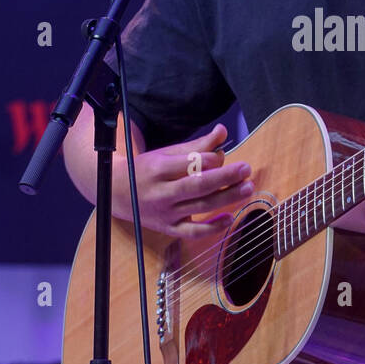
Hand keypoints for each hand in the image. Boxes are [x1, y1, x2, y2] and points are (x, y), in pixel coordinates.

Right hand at [112, 122, 253, 237]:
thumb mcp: (166, 153)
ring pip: (200, 206)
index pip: (190, 164)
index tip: (223, 154)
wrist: (117, 193)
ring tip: (247, 188)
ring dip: (227, 198)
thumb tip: (223, 131)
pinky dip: (213, 228)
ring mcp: (165, 213)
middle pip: (198, 185)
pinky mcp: (169, 229)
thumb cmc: (147, 170)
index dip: (211, 159)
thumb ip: (196, 145)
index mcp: (158, 169)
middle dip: (225, 177)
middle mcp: (161, 193)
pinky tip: (230, 218)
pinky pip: (193, 232)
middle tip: (245, 169)